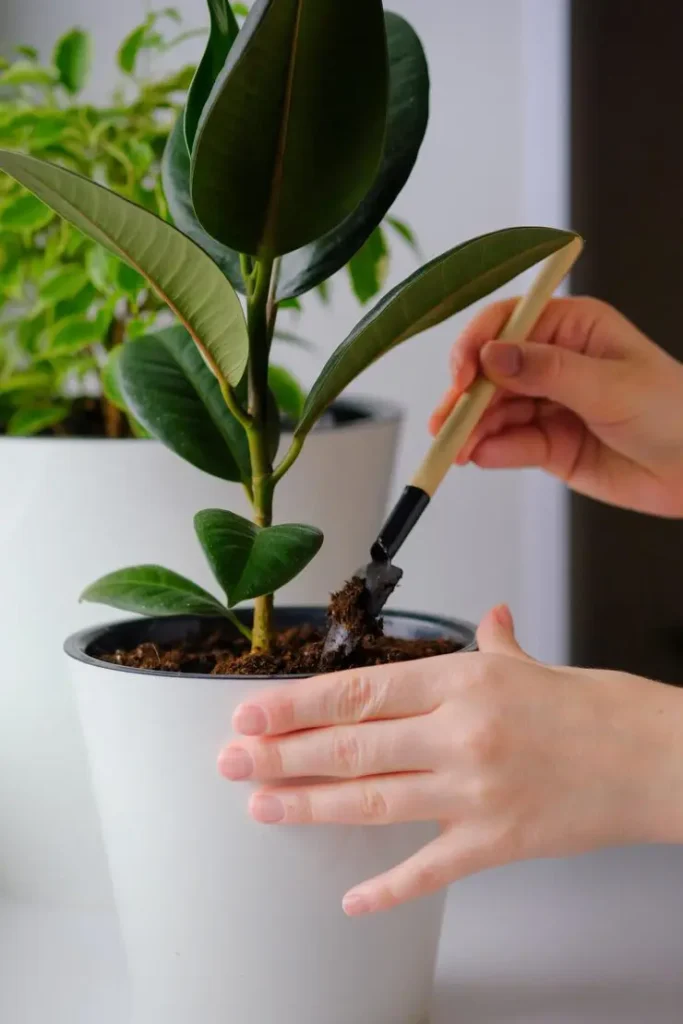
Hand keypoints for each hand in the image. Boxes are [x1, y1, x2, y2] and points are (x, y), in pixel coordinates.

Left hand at [219, 607, 682, 914]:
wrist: (655, 757)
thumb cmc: (593, 707)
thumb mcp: (531, 663)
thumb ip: (495, 642)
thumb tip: (488, 616)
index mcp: (462, 680)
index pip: (359, 691)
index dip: (296, 704)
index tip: (251, 713)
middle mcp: (459, 732)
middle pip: (350, 745)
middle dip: (281, 755)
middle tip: (231, 762)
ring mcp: (475, 790)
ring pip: (372, 800)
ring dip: (309, 806)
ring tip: (261, 806)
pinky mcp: (497, 841)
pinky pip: (430, 868)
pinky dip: (388, 888)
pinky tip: (352, 899)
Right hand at [430, 297, 682, 515]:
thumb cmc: (675, 412)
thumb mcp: (611, 385)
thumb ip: (547, 371)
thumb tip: (493, 356)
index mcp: (571, 328)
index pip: (507, 323)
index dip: (477, 345)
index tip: (464, 374)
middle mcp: (553, 362)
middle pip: (491, 372)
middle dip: (465, 397)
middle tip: (447, 422)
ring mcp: (548, 405)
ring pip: (494, 412)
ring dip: (470, 429)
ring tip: (456, 450)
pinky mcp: (548, 444)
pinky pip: (509, 444)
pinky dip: (489, 451)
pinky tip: (478, 457)